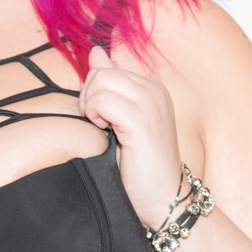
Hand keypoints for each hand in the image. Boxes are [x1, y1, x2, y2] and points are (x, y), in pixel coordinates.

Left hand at [79, 45, 183, 229]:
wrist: (164, 199)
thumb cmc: (141, 167)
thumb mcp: (123, 119)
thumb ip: (110, 85)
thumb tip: (96, 52)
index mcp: (150, 88)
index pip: (105, 70)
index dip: (92, 95)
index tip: (100, 120)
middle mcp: (154, 90)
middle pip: (100, 72)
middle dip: (88, 98)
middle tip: (97, 125)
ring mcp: (151, 103)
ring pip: (100, 81)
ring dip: (91, 107)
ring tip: (103, 129)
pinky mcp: (143, 120)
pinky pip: (103, 100)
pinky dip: (96, 115)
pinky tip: (107, 133)